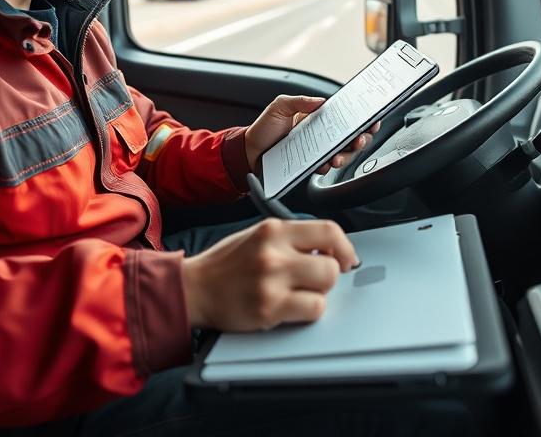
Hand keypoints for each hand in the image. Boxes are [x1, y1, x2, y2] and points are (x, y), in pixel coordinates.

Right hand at [180, 218, 358, 329]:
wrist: (195, 288)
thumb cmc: (227, 264)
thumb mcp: (258, 236)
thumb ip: (292, 239)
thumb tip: (330, 249)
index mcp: (273, 229)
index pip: (329, 230)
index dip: (345, 247)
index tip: (346, 258)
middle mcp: (273, 252)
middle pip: (331, 264)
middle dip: (329, 274)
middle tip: (316, 279)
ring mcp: (271, 281)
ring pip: (326, 287)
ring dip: (319, 293)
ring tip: (300, 292)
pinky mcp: (269, 308)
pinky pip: (313, 309)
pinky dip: (309, 310)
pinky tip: (292, 307)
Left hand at [245, 95, 380, 174]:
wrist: (248, 153)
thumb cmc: (264, 128)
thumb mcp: (279, 107)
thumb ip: (299, 101)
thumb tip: (321, 100)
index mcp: (317, 117)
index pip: (344, 116)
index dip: (361, 118)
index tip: (371, 120)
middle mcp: (321, 134)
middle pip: (349, 136)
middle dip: (360, 138)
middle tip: (359, 140)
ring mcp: (317, 150)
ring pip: (342, 153)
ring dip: (345, 155)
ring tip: (337, 157)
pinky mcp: (311, 165)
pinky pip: (326, 167)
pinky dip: (328, 166)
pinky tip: (325, 164)